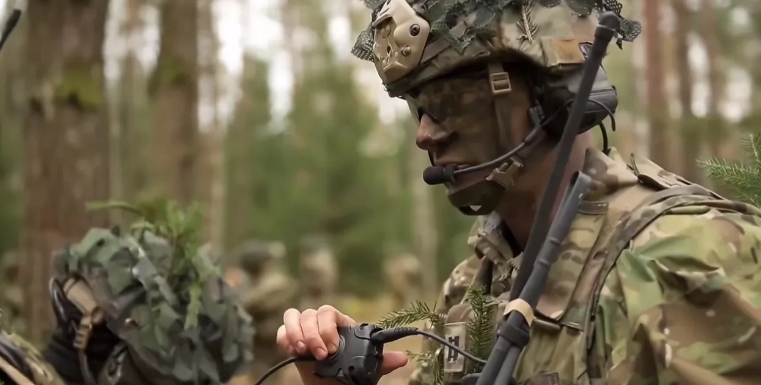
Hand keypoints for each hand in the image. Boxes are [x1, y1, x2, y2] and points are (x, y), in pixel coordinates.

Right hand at [276, 305, 408, 384]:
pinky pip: (281, 331)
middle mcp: (319, 324)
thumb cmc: (349, 374)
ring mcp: (304, 330)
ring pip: (293, 316)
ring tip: (302, 351)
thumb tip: (402, 358)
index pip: (328, 312)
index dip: (327, 327)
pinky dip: (284, 338)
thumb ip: (382, 361)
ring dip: (296, 333)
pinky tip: (292, 351)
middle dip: (313, 334)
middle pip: (309, 314)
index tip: (332, 348)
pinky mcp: (290, 340)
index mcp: (338, 325)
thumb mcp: (366, 368)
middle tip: (320, 355)